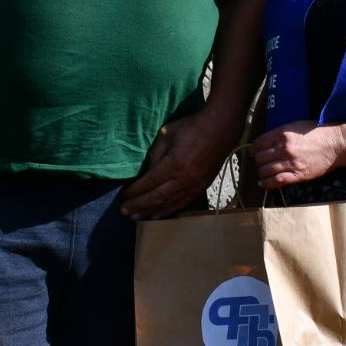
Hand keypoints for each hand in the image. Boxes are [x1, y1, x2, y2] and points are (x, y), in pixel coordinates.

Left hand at [121, 108, 241, 218]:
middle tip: (124, 212)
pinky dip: (169, 210)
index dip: (135, 191)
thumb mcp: (167, 134)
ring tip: (137, 217)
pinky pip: (183, 203)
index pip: (149, 182)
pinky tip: (159, 215)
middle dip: (139, 205)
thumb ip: (156, 154)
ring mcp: (194, 185)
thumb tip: (148, 171)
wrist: (221, 129)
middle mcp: (183, 179)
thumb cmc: (192, 127)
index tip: (124, 195)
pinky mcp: (202, 187)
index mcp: (173, 164)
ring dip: (151, 211)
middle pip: (156, 197)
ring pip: (169, 203)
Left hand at [251, 120, 339, 187]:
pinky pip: (276, 181)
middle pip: (260, 158)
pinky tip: (263, 183)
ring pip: (265, 170)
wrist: (335, 144)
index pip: (258, 143)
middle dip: (258, 161)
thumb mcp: (295, 126)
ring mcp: (290, 162)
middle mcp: (283, 148)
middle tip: (260, 163)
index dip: (253, 149)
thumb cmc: (317, 133)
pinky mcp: (297, 175)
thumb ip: (280, 133)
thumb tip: (267, 142)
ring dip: (261, 173)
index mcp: (282, 134)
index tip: (253, 152)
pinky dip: (267, 183)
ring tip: (262, 173)